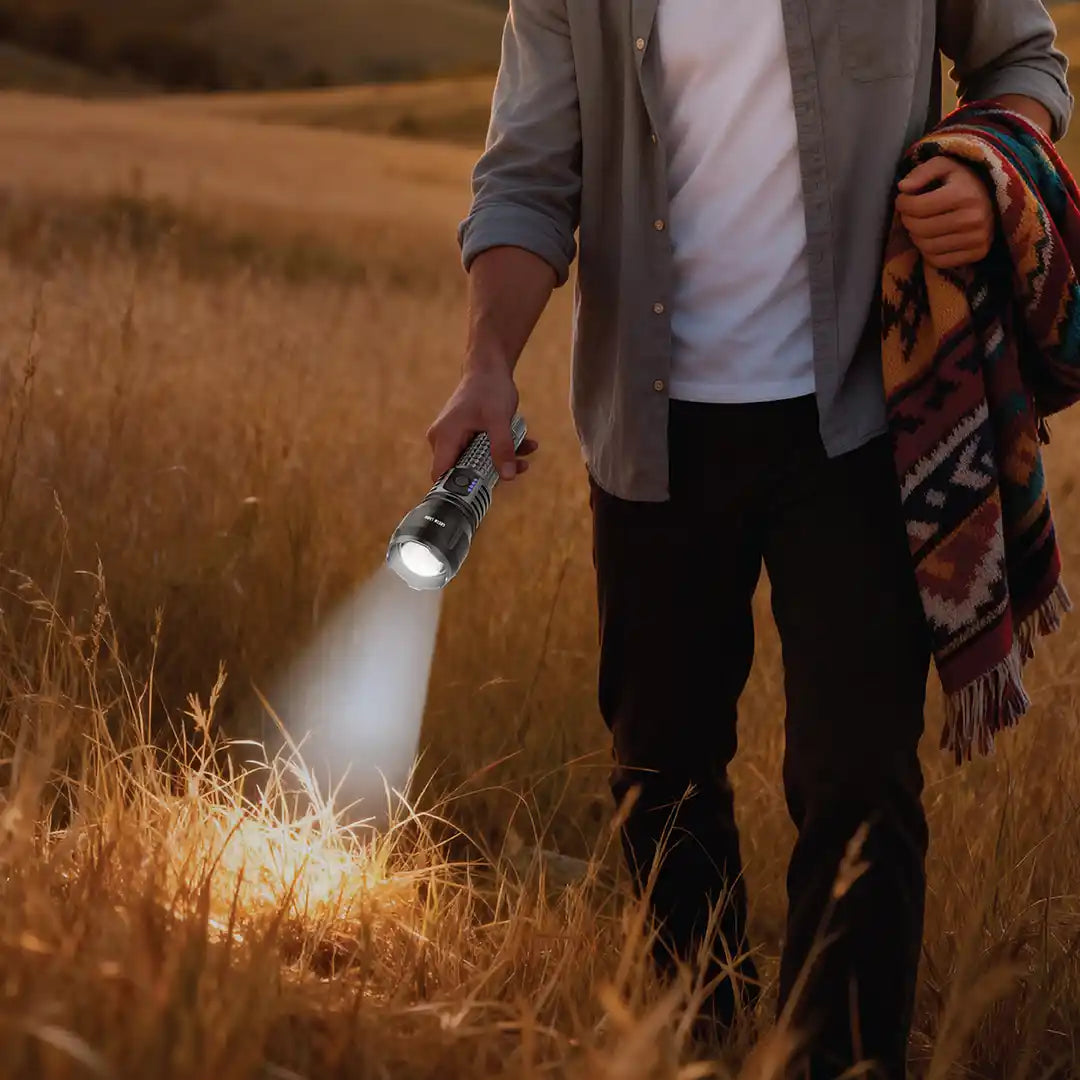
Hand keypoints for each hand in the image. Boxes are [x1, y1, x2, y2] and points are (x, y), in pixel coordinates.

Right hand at [426, 367, 537, 483]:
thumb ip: (503, 449)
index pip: (441, 475)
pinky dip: (500, 449)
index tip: (482, 491)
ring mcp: (454, 437)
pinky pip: (481, 450)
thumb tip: (509, 476)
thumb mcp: (499, 420)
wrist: (489, 367)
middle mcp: (443, 439)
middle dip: (490, 472)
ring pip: (475, 461)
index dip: (457, 487)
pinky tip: (524, 443)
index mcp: (444, 437)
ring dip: (501, 460)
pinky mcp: (465, 434)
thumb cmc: (489, 388)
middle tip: (516, 467)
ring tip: (525, 452)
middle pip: (461, 471)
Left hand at [896, 157, 995, 269]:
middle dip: (907, 220)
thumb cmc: (962, 181)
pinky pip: (938, 261)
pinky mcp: (979, 253)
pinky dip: (928, 252)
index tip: (904, 199)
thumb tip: (903, 187)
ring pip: (926, 247)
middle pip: (920, 229)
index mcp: (964, 195)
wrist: (993, 197)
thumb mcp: (944, 166)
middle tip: (910, 213)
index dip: (903, 203)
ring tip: (920, 225)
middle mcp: (973, 218)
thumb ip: (922, 172)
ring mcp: (977, 238)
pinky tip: (932, 239)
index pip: (917, 207)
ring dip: (916, 237)